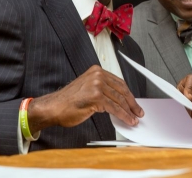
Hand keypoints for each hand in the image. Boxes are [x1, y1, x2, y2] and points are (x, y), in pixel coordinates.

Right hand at [27, 65, 143, 133]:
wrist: (53, 107)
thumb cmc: (68, 102)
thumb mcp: (88, 90)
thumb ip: (103, 91)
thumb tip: (118, 101)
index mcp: (96, 71)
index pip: (119, 82)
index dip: (128, 94)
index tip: (134, 103)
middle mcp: (97, 75)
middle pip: (121, 89)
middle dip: (132, 103)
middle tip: (138, 111)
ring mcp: (97, 85)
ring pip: (119, 99)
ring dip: (129, 111)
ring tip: (134, 119)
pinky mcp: (96, 97)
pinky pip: (114, 108)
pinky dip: (123, 115)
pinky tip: (127, 120)